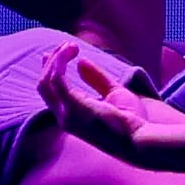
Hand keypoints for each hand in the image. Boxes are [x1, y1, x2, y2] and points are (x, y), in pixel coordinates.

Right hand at [38, 46, 184, 159]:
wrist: (140, 139)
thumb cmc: (131, 120)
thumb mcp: (115, 93)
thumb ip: (97, 79)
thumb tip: (81, 62)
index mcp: (72, 116)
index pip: (50, 92)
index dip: (50, 70)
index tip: (58, 51)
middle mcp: (64, 117)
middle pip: (44, 86)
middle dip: (51, 62)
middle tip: (65, 44)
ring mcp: (67, 114)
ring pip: (47, 82)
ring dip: (56, 59)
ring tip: (70, 45)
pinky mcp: (74, 108)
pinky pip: (57, 81)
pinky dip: (60, 63)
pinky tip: (71, 52)